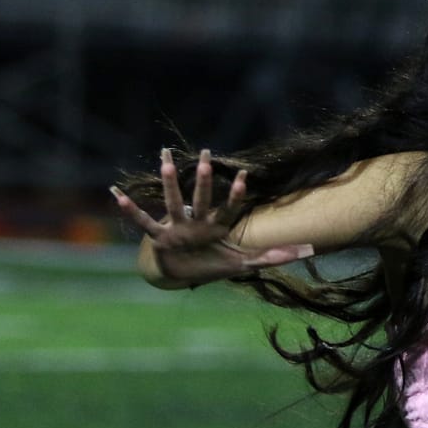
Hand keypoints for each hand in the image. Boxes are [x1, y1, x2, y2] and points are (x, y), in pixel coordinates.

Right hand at [110, 148, 313, 285]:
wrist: (181, 273)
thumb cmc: (211, 265)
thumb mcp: (242, 264)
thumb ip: (274, 256)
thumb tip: (311, 250)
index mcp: (217, 227)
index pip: (229, 209)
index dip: (236, 195)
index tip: (244, 174)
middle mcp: (197, 222)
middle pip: (201, 198)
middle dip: (204, 178)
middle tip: (207, 153)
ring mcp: (177, 227)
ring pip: (173, 202)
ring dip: (170, 183)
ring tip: (165, 158)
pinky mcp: (160, 237)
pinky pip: (144, 221)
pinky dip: (131, 209)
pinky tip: (116, 193)